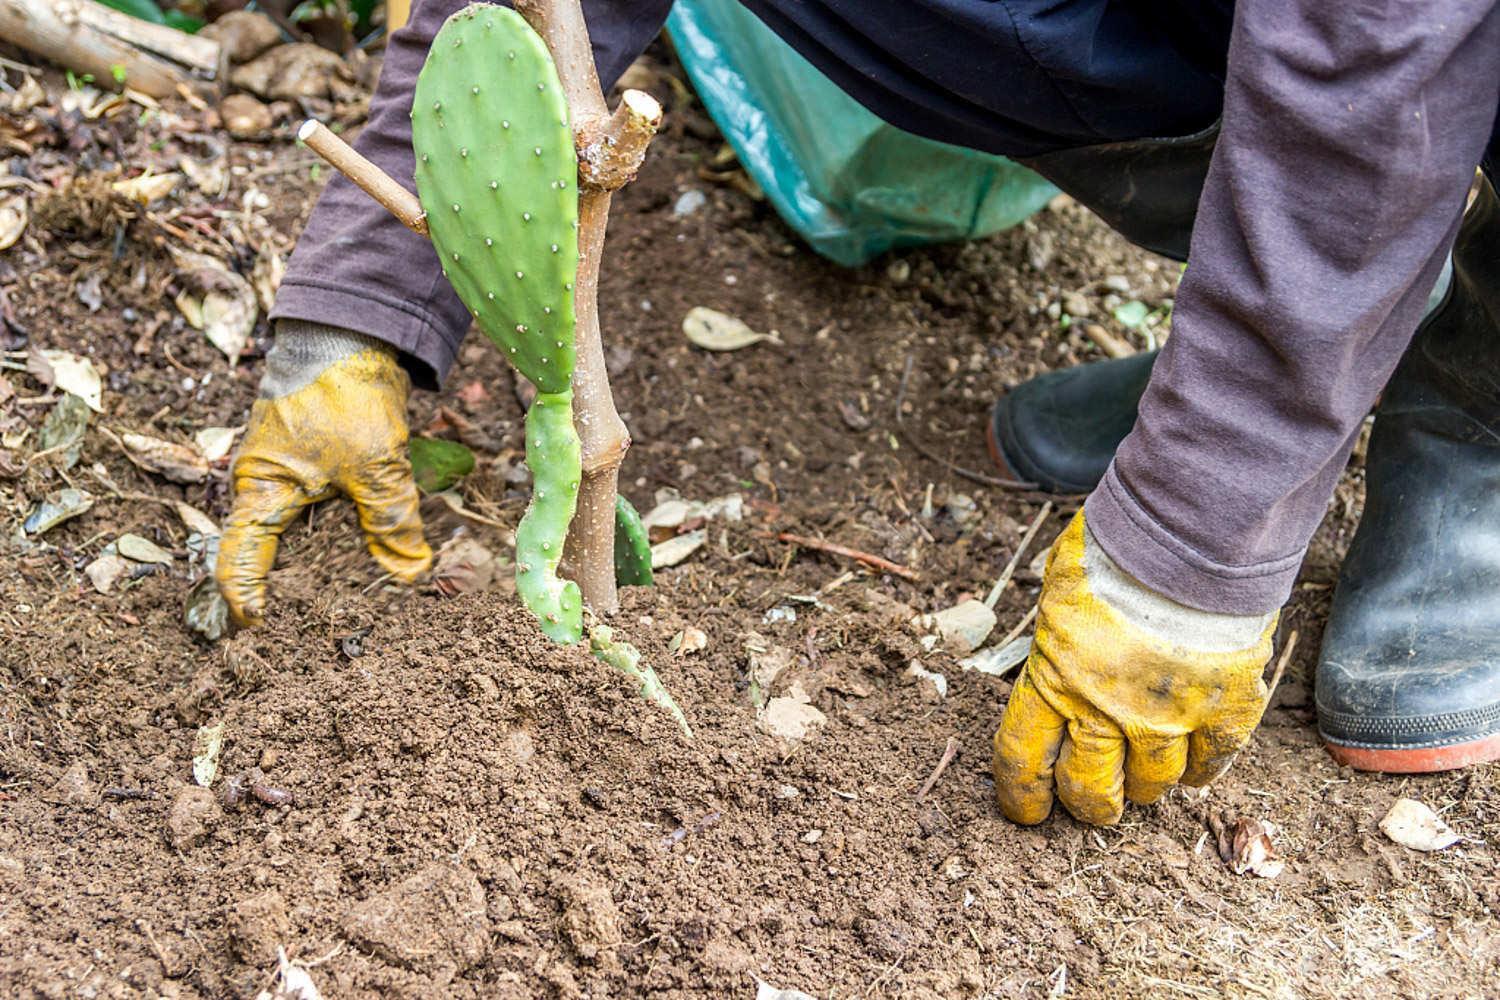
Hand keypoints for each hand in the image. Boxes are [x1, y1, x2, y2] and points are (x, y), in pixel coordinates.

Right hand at [216, 326, 431, 625]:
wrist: (350, 332)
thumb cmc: (345, 396)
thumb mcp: (376, 466)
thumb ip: (392, 522)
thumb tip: (410, 574)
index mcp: (261, 491)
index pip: (238, 560)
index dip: (243, 598)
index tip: (257, 628)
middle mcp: (265, 484)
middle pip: (268, 550)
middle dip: (286, 589)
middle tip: (304, 633)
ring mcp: (288, 471)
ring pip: (298, 530)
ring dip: (318, 561)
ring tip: (343, 602)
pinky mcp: (314, 459)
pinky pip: (319, 507)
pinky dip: (338, 531)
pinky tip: (365, 552)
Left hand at [992, 511, 1275, 824]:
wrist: (1191, 535)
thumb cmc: (1118, 548)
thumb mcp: (1059, 588)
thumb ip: (1057, 635)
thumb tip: (1055, 651)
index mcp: (1054, 678)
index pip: (1023, 758)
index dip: (1022, 795)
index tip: (1027, 812)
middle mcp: (1105, 709)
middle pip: (1089, 788)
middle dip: (1089, 804)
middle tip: (1096, 803)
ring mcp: (1167, 716)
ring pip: (1152, 784)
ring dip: (1146, 788)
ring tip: (1147, 778)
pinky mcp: (1223, 709)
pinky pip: (1212, 762)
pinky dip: (1203, 770)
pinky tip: (1196, 767)